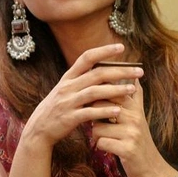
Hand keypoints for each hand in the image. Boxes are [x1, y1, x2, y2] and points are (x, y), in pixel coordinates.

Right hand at [22, 43, 143, 148]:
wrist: (38, 129)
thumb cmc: (57, 108)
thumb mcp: (66, 90)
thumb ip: (82, 80)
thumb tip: (105, 72)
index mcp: (68, 77)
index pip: (87, 57)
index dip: (104, 51)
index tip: (121, 47)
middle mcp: (68, 87)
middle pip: (97, 74)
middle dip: (120, 72)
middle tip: (139, 71)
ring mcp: (68, 102)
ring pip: (95, 92)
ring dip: (116, 90)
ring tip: (133, 89)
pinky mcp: (70, 118)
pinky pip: (90, 113)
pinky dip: (105, 111)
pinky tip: (119, 110)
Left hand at [90, 78, 171, 176]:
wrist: (152, 168)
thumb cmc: (140, 142)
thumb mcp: (140, 117)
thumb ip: (136, 98)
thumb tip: (136, 77)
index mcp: (135, 108)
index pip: (112, 90)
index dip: (98, 95)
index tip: (95, 102)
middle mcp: (134, 117)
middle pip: (100, 106)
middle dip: (94, 115)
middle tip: (101, 123)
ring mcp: (131, 133)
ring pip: (97, 127)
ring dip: (97, 135)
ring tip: (107, 139)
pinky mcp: (127, 149)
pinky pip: (101, 142)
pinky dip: (101, 147)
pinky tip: (110, 148)